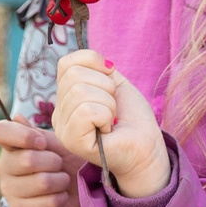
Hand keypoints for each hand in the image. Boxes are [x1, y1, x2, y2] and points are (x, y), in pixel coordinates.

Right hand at [0, 117, 84, 206]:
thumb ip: (37, 133)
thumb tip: (16, 117)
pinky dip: (61, 199)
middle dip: (54, 162)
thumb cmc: (66, 161)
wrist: (77, 190)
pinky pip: (46, 203)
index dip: (23, 136)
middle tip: (59, 165)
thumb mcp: (57, 142)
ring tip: (61, 180)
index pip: (0, 131)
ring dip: (61, 181)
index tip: (42, 143)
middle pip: (27, 160)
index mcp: (11, 145)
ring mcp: (9, 189)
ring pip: (41, 182)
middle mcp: (4, 166)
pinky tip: (60, 196)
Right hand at [53, 51, 168, 198]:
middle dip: (106, 87)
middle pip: (74, 75)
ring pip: (80, 92)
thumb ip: (98, 68)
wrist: (147, 147)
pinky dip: (105, 115)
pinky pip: (86, 110)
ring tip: (111, 120)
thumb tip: (96, 59)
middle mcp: (58, 112)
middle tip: (113, 108)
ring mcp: (62, 127)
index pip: (67, 63)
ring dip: (108, 103)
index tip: (112, 82)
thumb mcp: (116, 84)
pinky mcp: (71, 140)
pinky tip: (108, 130)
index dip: (94, 63)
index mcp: (66, 97)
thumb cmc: (132, 118)